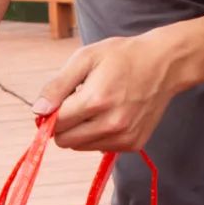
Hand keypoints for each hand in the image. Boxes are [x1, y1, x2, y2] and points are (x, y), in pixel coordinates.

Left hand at [34, 27, 184, 153]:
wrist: (165, 64)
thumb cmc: (122, 56)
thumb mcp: (86, 58)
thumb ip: (58, 86)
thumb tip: (38, 111)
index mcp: (96, 100)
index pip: (56, 124)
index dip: (49, 114)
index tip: (56, 103)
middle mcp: (111, 124)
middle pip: (65, 141)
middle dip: (63, 125)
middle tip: (75, 104)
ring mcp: (124, 137)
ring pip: (80, 147)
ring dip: (80, 131)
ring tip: (96, 106)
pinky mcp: (133, 144)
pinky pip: (99, 148)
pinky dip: (97, 135)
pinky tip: (110, 114)